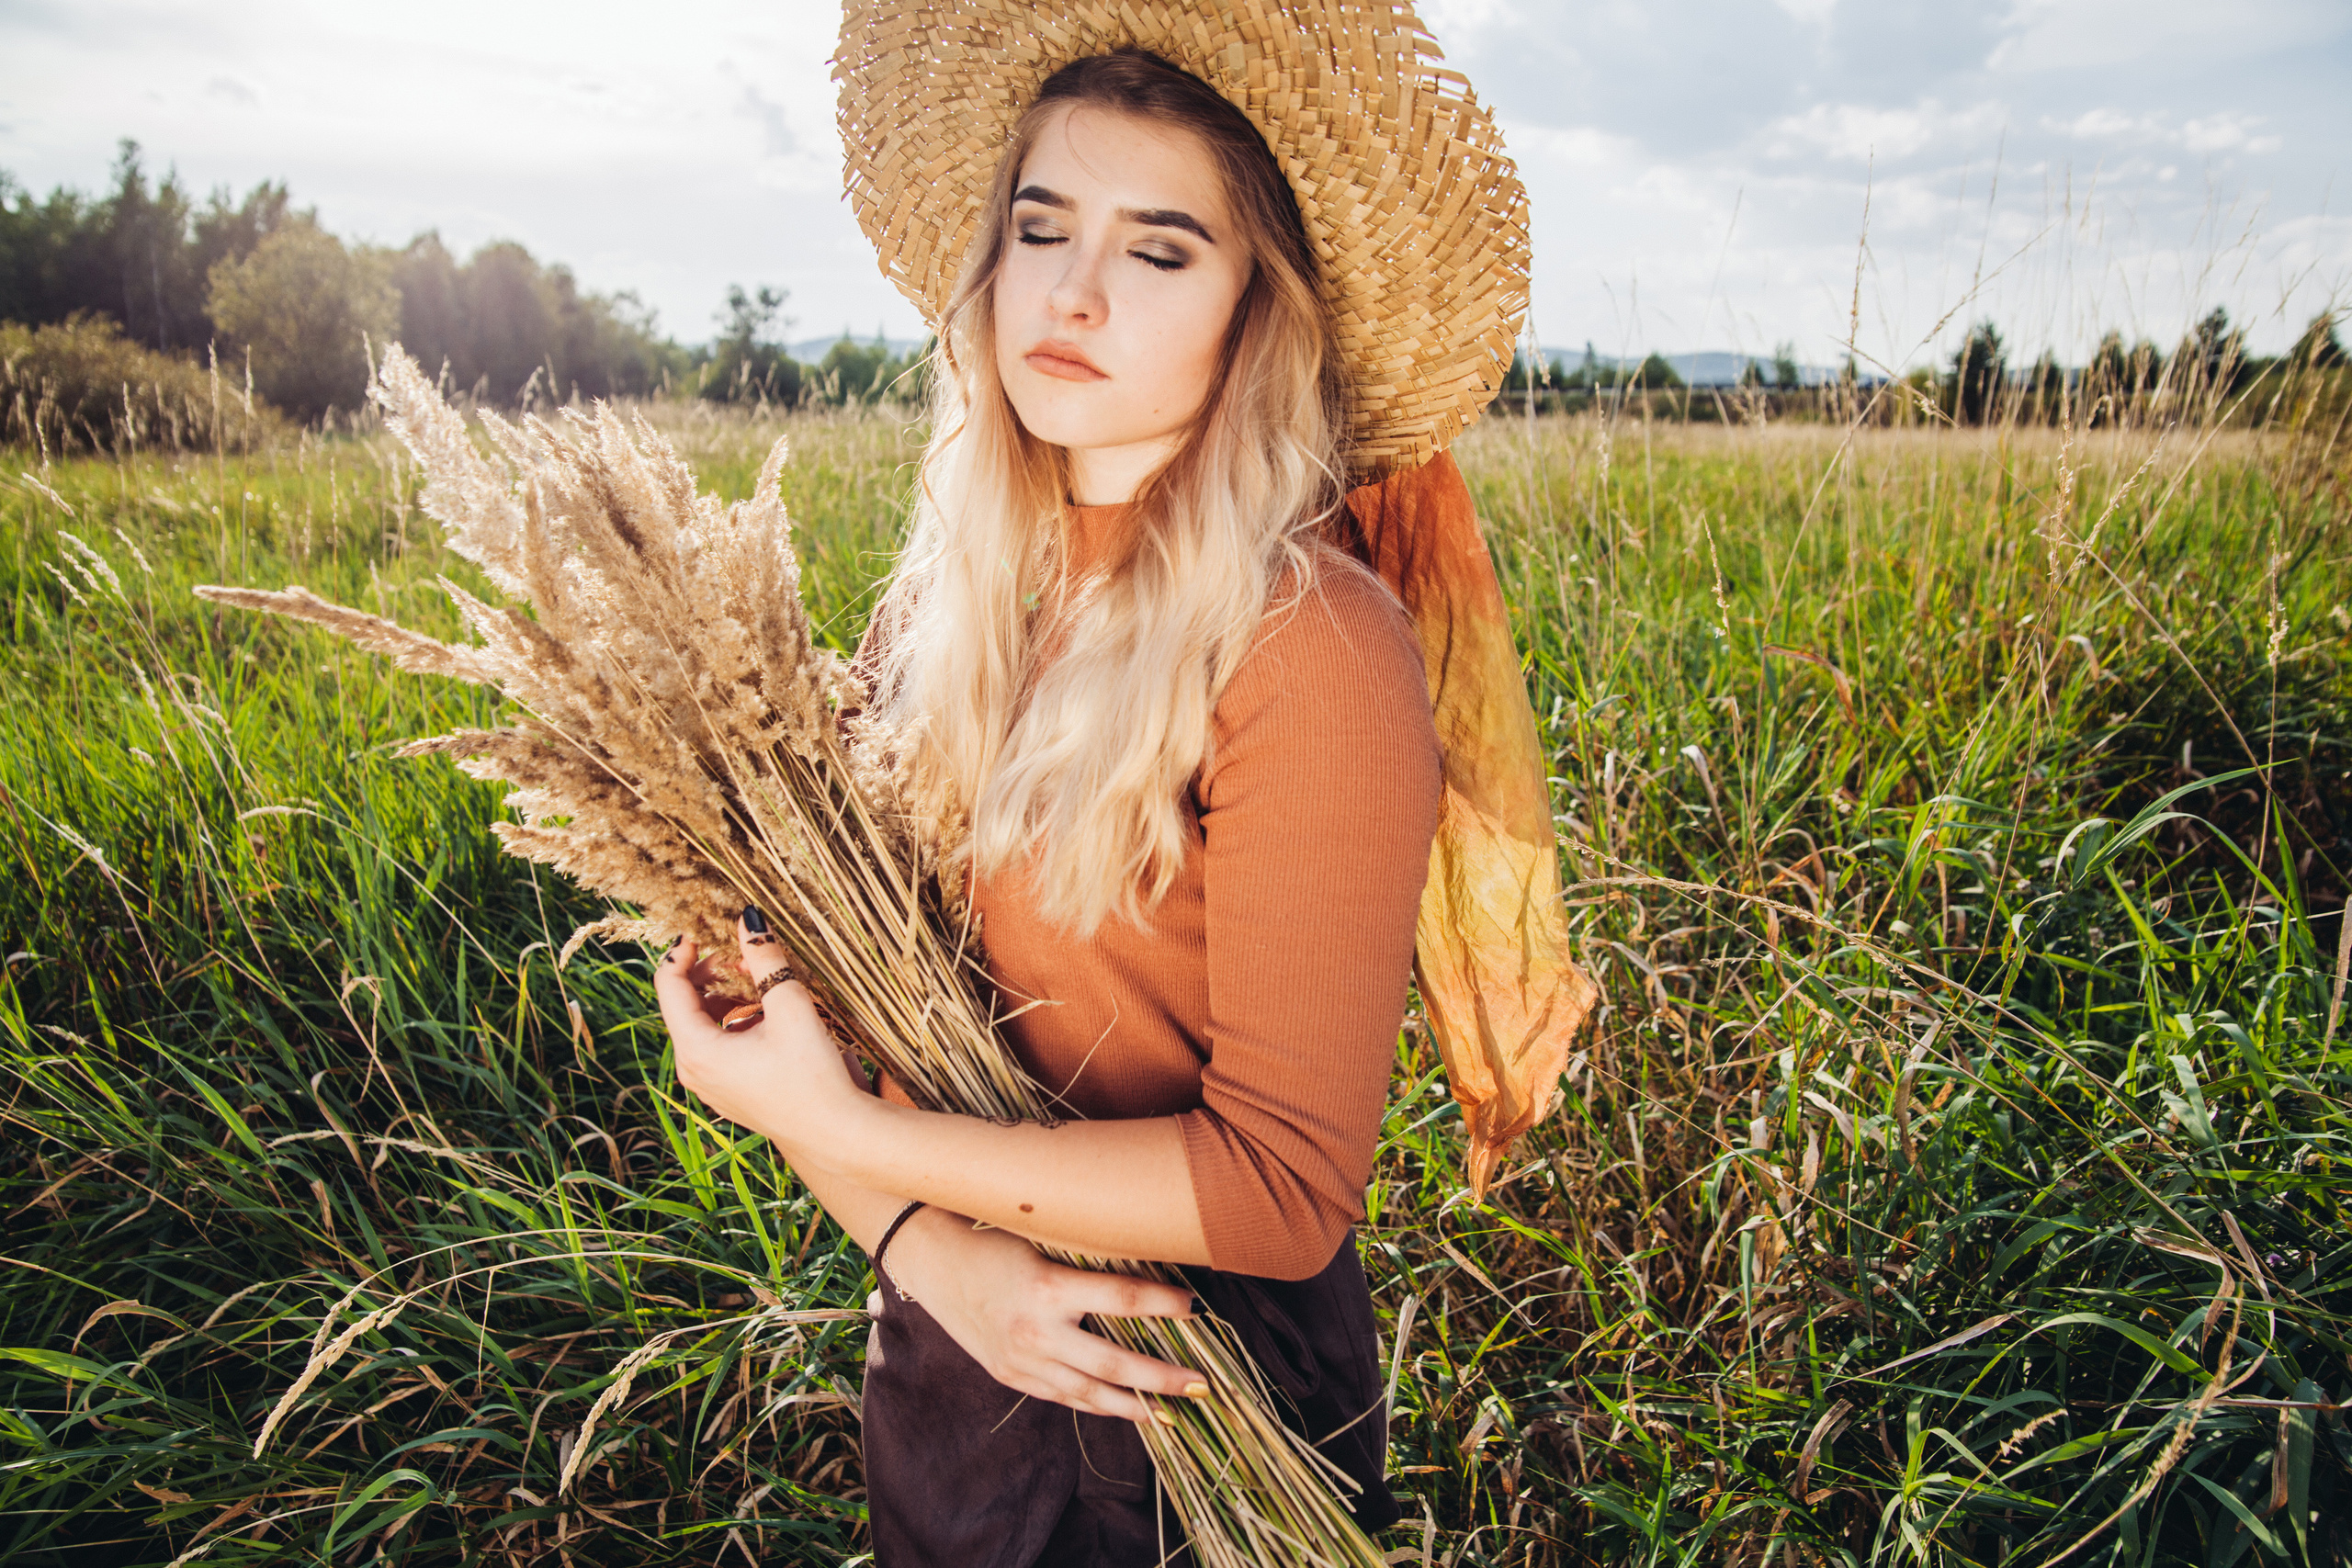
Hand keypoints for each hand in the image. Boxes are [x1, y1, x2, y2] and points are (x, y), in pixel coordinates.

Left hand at [653, 912, 863, 1146]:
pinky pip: (716, 1046)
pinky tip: (765, 1014)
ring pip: (701, 1025)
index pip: (669, 986)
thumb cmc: (812, 1073)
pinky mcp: (727, 1092)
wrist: (835, 1131)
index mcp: (696, 1049)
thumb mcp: (788, 1005)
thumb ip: (764, 958)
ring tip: (759, 982)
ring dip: (723, 996)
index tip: (701, 931)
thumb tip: (748, 920)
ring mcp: (708, 1085)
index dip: (682, 953)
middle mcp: (693, 1070)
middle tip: (742, 955)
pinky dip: (732, 1021)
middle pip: (683, 1006)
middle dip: (709, 973)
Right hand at [885, 1208, 1207, 1424]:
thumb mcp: (1042, 1240)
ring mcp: (1023, 1360)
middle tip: (1202, 1385)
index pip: (1123, 1299)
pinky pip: (1064, 1398)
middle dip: (1163, 1377)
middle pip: (1114, 1362)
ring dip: (1136, 1404)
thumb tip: (1146, 1271)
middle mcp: (1037, 1330)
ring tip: (1172, 1412)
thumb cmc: (995, 1239)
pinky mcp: (1013, 1376)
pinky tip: (1126, 1409)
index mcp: (1048, 1287)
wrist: (935, 1263)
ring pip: (1090, 1392)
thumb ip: (1087, 1262)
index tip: (1197, 1307)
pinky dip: (1098, 1405)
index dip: (1165, 1304)